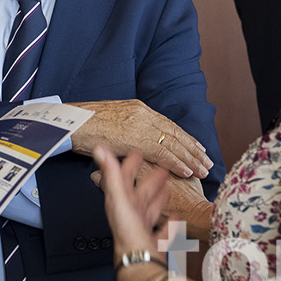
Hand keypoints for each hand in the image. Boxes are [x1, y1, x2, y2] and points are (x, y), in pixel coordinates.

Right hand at [68, 99, 212, 178]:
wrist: (72, 121)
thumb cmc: (85, 123)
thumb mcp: (112, 120)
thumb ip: (126, 127)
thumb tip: (132, 136)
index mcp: (139, 109)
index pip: (168, 125)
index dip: (184, 138)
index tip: (197, 147)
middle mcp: (144, 115)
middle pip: (175, 133)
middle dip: (193, 149)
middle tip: (208, 161)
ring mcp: (141, 126)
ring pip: (173, 144)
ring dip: (190, 158)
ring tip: (203, 169)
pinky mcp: (135, 139)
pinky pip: (162, 153)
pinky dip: (176, 163)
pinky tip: (186, 171)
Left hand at [93, 147, 169, 280]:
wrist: (139, 265)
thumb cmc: (128, 234)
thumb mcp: (119, 199)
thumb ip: (111, 173)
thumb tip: (99, 149)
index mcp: (121, 204)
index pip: (123, 179)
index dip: (129, 164)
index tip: (137, 152)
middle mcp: (130, 217)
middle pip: (140, 194)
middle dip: (149, 181)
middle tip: (160, 168)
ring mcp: (141, 231)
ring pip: (150, 211)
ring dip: (157, 199)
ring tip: (168, 189)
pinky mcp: (153, 244)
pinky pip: (162, 231)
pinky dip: (169, 223)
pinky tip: (176, 218)